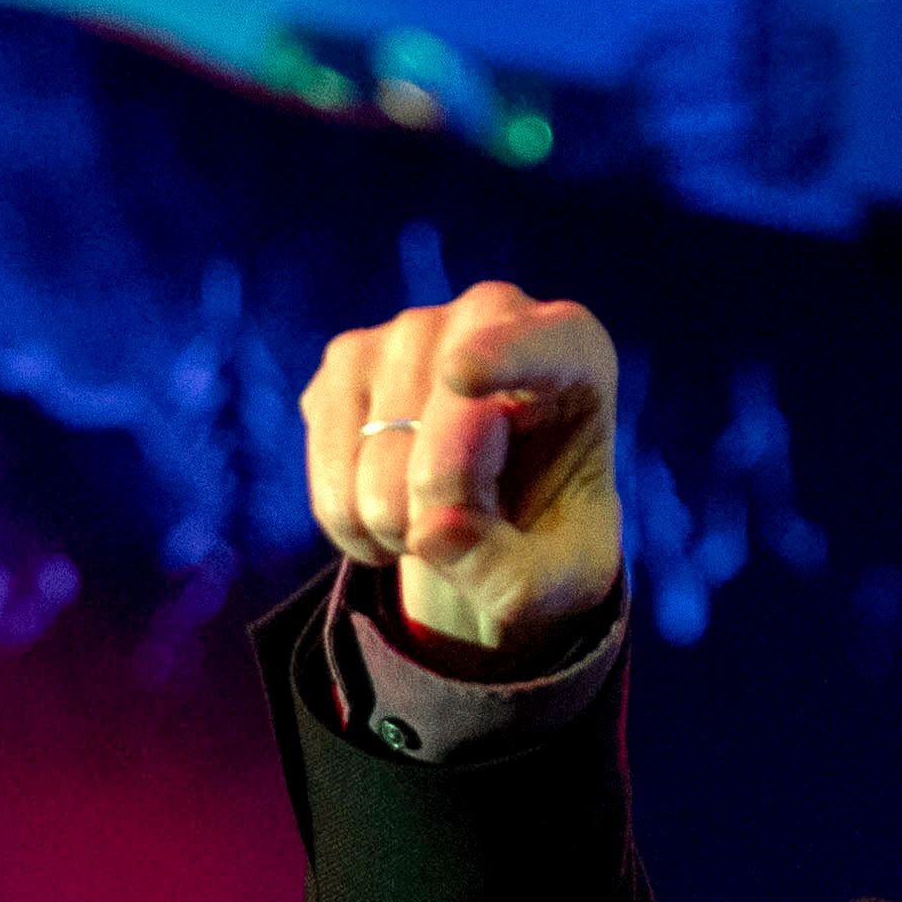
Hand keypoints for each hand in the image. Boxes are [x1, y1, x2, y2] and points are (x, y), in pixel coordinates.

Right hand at [300, 282, 622, 663]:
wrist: (495, 533)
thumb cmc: (546, 546)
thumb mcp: (552, 585)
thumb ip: (507, 571)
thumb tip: (432, 530)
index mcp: (574, 353)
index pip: (539, 344)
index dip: (501, 357)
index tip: (461, 377)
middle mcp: (491, 316)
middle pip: (440, 406)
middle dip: (437, 496)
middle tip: (463, 535)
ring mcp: (410, 329)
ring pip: (378, 433)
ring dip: (391, 519)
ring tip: (427, 533)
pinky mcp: (348, 359)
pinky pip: (327, 448)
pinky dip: (347, 516)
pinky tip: (384, 526)